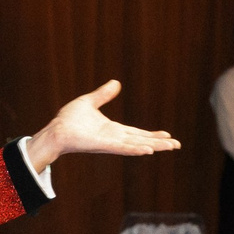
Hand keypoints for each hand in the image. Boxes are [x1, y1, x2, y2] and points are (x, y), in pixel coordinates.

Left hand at [24, 80, 179, 170]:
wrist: (56, 130)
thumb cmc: (68, 120)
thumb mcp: (89, 102)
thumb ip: (103, 94)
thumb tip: (116, 83)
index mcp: (113, 129)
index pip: (137, 133)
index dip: (152, 134)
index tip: (167, 135)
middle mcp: (115, 138)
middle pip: (142, 140)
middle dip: (160, 143)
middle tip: (177, 145)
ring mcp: (110, 143)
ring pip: (137, 145)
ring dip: (154, 146)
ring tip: (170, 147)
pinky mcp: (103, 145)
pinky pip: (122, 148)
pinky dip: (136, 149)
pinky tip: (148, 150)